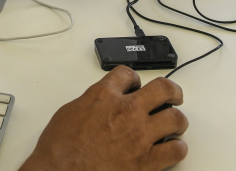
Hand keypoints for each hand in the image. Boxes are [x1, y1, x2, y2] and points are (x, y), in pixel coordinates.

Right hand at [19, 65, 187, 170]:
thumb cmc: (59, 148)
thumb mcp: (70, 112)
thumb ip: (92, 102)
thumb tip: (100, 104)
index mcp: (103, 96)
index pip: (127, 74)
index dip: (133, 78)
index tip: (135, 84)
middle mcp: (126, 111)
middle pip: (163, 89)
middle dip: (171, 91)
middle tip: (172, 96)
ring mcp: (139, 136)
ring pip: (176, 118)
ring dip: (176, 120)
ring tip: (173, 124)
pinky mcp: (147, 161)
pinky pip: (176, 150)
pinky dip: (176, 147)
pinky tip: (170, 148)